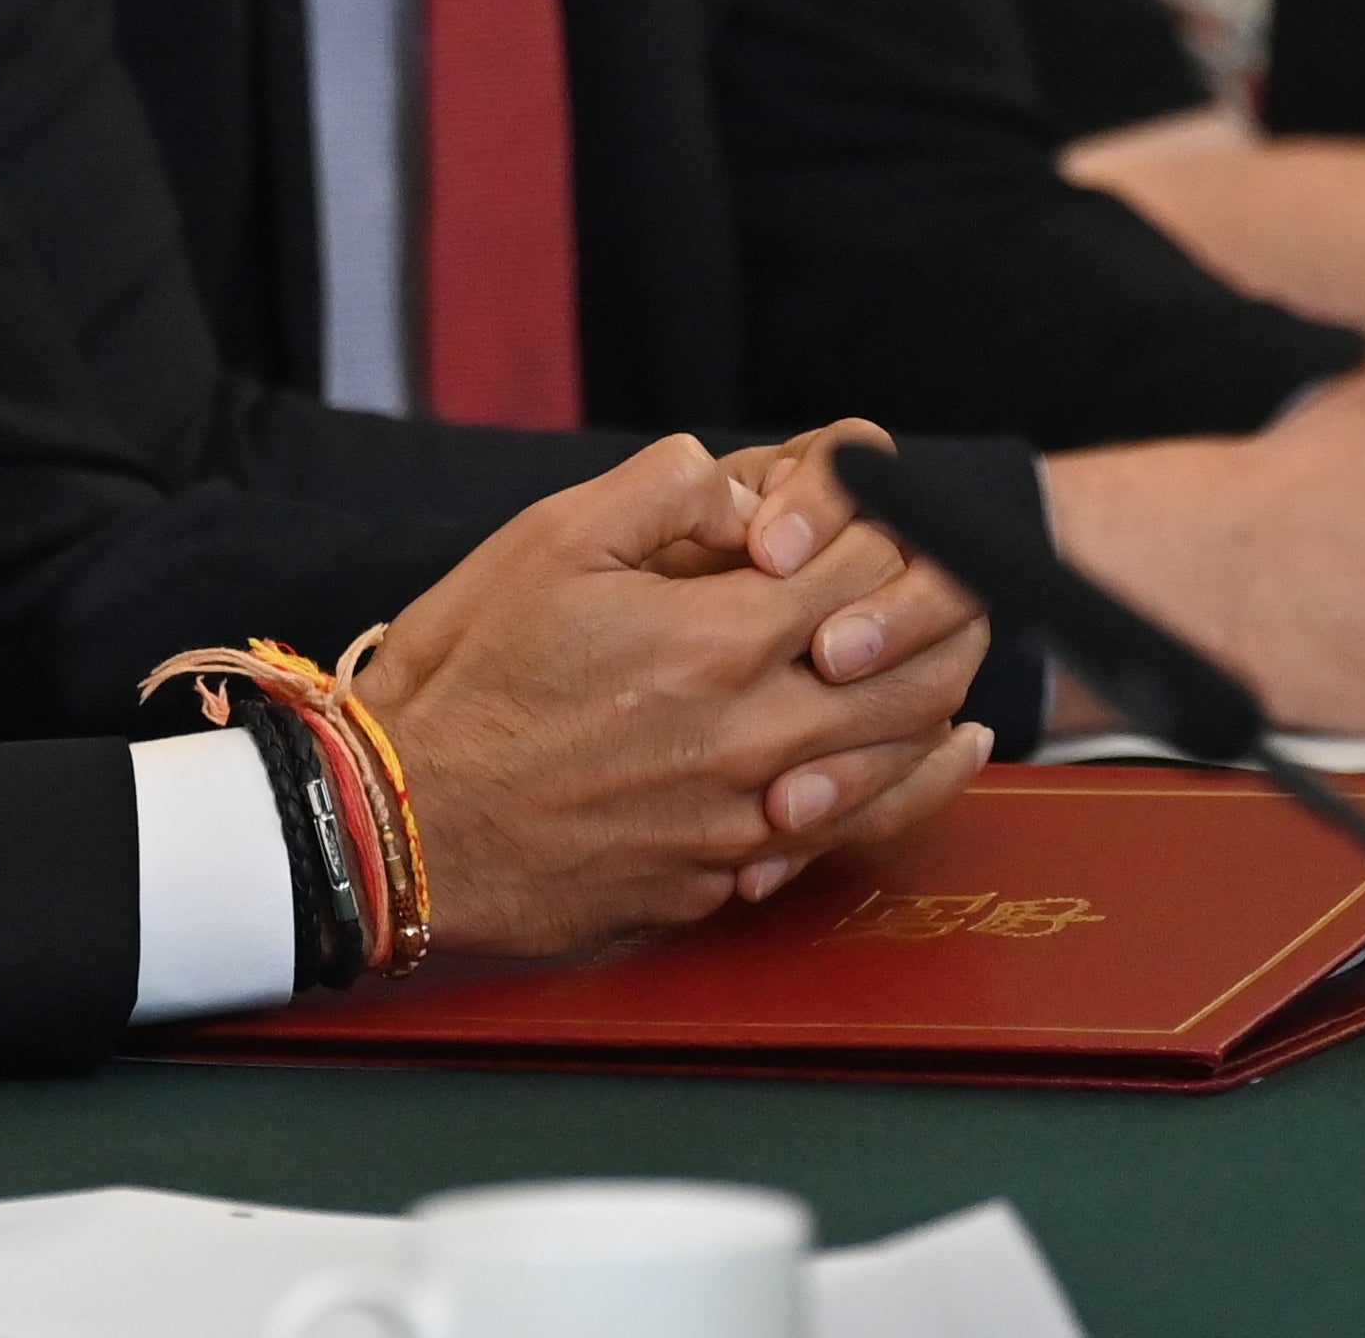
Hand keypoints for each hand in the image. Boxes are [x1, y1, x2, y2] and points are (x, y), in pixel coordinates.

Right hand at [349, 434, 990, 959]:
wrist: (407, 828)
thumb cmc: (466, 682)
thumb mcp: (544, 545)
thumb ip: (658, 492)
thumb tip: (739, 484)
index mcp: (714, 642)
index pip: (863, 573)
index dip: (891, 529)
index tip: (888, 512)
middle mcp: (753, 737)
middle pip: (911, 673)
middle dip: (944, 614)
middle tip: (951, 581)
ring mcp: (749, 820)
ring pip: (900, 758)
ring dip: (943, 701)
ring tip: (958, 659)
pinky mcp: (730, 879)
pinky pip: (854, 834)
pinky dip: (913, 786)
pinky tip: (935, 759)